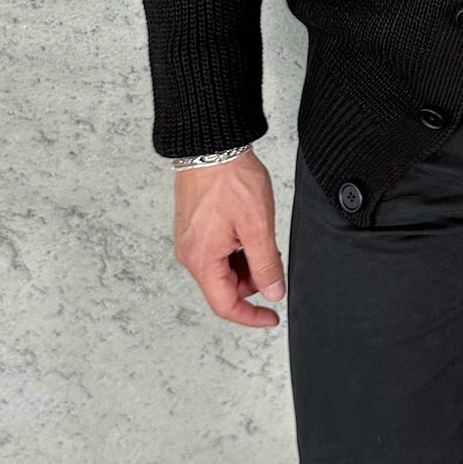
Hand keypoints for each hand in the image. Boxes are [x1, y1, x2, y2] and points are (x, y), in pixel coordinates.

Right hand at [173, 148, 286, 325]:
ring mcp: (189, 240)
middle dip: (252, 279)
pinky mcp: (193, 227)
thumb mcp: (258, 226)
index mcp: (202, 260)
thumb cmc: (230, 180)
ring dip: (245, 261)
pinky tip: (248, 227)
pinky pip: (216, 251)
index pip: (225, 305)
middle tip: (272, 255)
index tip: (272, 317)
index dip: (251, 316)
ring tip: (259, 234)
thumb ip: (266, 265)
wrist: (211, 146)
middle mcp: (189, 254)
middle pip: (224, 286)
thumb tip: (273, 292)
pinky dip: (236, 248)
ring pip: (222, 268)